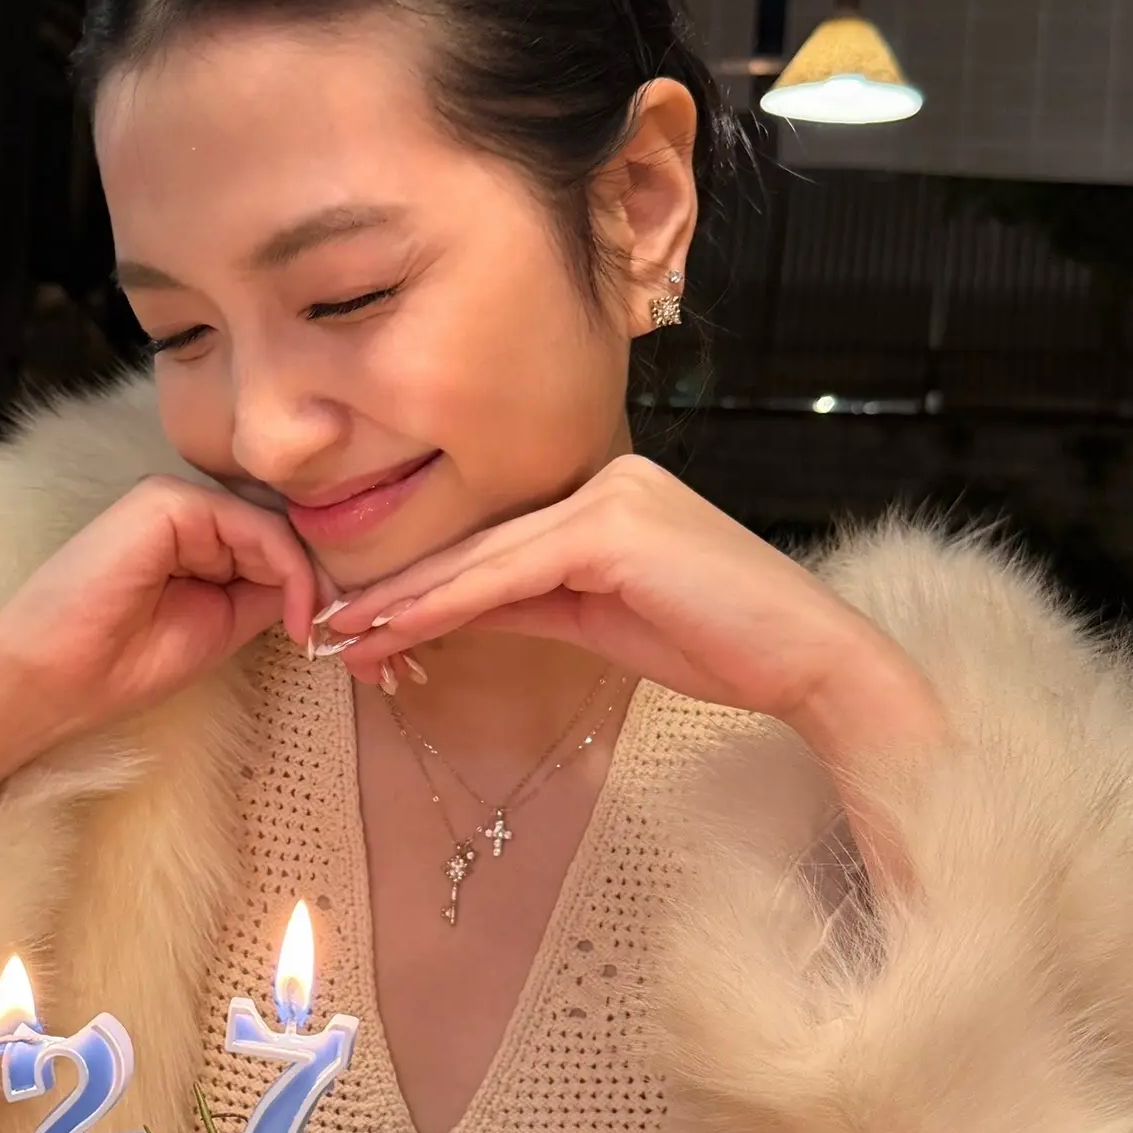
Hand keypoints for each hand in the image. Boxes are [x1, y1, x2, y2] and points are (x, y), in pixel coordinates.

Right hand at [0, 475, 317, 811]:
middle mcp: (184, 513)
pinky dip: (284, 564)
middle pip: (274, 526)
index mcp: (193, 541)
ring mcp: (172, 502)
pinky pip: (248, 522)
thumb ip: (265, 594)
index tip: (330, 628)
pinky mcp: (163, 501)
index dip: (310, 578)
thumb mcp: (219, 627)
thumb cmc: (122, 665)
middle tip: (334, 624)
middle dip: (313, 573)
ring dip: (302, 574)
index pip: (270, 541)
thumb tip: (323, 580)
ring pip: (267, 523)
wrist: (55, 678)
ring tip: (309, 624)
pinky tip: (290, 610)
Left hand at [322, 456, 944, 782]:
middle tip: (326, 630)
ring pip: (484, 556)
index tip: (360, 623)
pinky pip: (510, 572)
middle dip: (398, 592)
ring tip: (341, 637)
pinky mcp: (612, 527)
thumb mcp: (601, 620)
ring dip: (405, 601)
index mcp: (607, 489)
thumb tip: (450, 612)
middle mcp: (605, 474)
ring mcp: (610, 493)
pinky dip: (446, 603)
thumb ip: (529, 603)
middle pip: (479, 541)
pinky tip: (394, 629)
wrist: (806, 658)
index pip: (495, 540)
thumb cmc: (719, 643)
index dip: (422, 584)